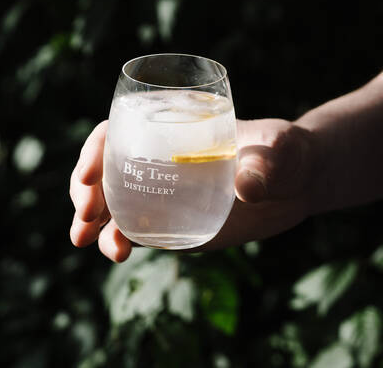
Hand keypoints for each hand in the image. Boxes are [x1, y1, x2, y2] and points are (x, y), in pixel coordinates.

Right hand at [69, 118, 318, 261]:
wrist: (297, 183)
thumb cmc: (285, 152)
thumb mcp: (280, 150)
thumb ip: (266, 164)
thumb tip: (247, 189)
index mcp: (172, 128)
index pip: (119, 131)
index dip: (96, 149)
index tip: (89, 174)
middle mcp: (159, 160)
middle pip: (105, 171)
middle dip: (85, 192)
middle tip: (87, 216)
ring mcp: (164, 195)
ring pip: (113, 205)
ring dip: (92, 223)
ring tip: (88, 241)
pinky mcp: (174, 225)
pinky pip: (137, 232)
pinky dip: (120, 241)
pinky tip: (119, 253)